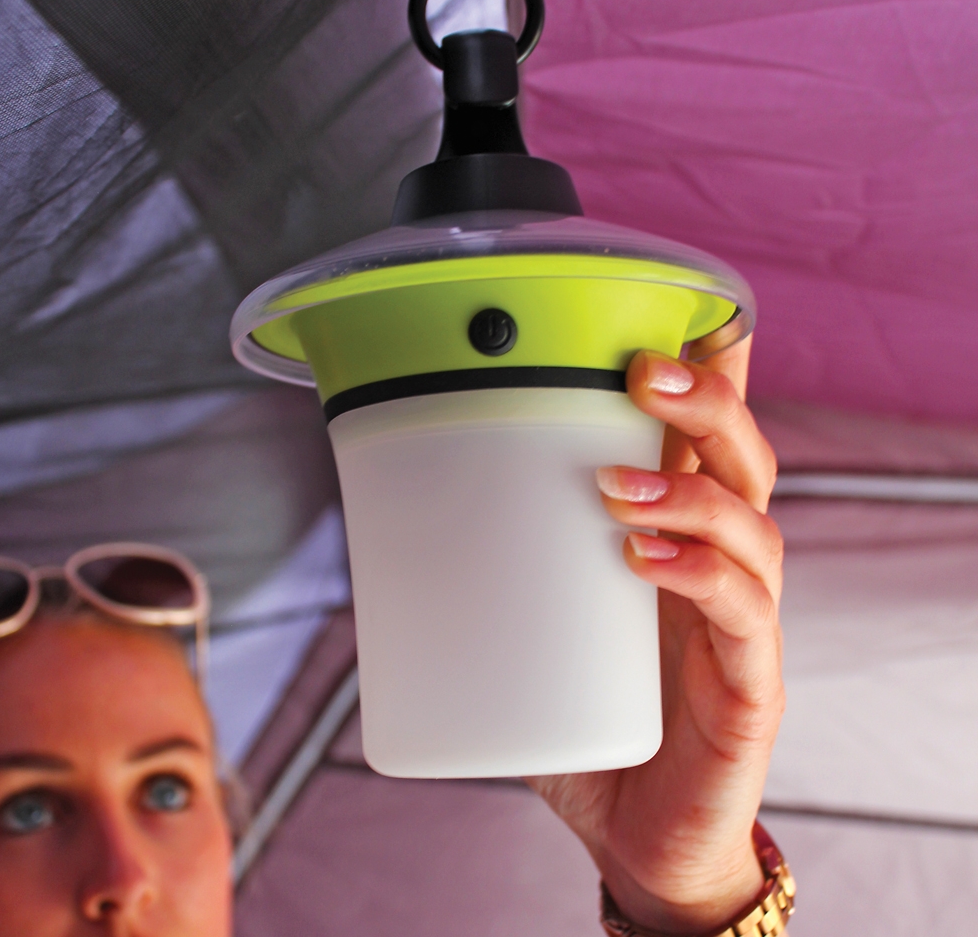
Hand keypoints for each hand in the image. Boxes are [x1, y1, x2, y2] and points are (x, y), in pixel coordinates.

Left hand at [527, 335, 784, 932]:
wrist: (635, 831)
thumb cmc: (584, 717)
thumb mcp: (540, 626)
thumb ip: (493, 570)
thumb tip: (392, 520)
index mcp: (680, 535)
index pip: (706, 438)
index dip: (705, 371)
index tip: (668, 315)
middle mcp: (722, 563)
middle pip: (745, 458)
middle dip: (705, 400)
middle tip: (641, 369)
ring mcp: (743, 622)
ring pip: (754, 526)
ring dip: (689, 491)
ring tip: (616, 485)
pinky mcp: (751, 685)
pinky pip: (744, 615)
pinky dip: (699, 575)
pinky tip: (643, 560)